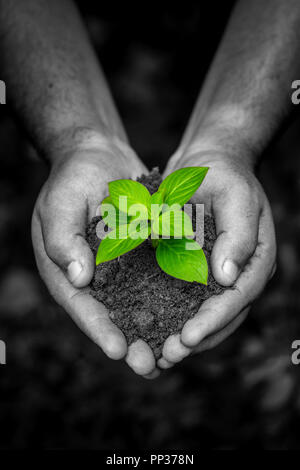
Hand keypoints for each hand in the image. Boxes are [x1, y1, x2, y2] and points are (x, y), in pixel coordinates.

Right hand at [32, 135, 158, 377]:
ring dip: (154, 330)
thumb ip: (63, 240)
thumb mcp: (60, 204)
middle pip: (111, 316)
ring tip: (173, 353)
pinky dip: (170, 299)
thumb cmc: (72, 177)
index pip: (82, 306)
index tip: (119, 350)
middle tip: (149, 366)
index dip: (99, 329)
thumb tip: (78, 279)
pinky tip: (189, 316)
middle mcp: (94, 275)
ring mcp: (119, 267)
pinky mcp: (141, 255)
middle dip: (130, 341)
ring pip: (137, 305)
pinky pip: (156, 280)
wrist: (98, 156)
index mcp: (68, 269)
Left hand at [158, 148, 276, 368]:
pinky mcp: (198, 269)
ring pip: (204, 314)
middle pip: (223, 316)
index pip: (238, 297)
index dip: (214, 320)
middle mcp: (240, 273)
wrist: (207, 162)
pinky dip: (170, 316)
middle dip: (196, 338)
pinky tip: (150, 329)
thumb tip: (227, 278)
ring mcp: (219, 274)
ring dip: (183, 336)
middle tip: (167, 356)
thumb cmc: (224, 174)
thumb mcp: (234, 196)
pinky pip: (186, 299)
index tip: (188, 337)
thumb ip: (237, 235)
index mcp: (256, 259)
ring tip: (157, 354)